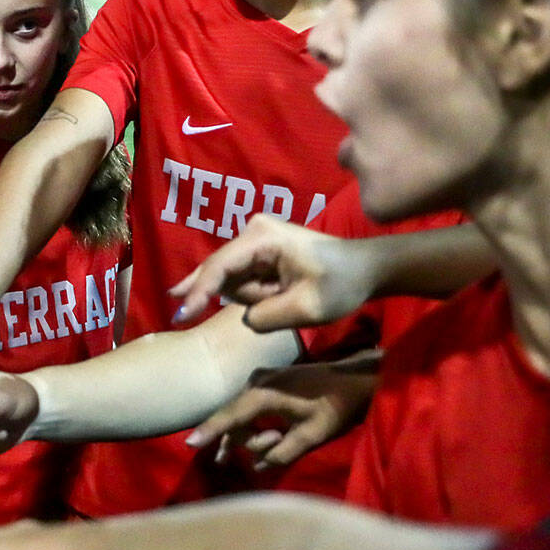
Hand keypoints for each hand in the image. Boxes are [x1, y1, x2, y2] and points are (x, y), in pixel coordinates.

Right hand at [169, 215, 374, 330]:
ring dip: (252, 296)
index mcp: (262, 238)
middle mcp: (252, 232)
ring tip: (288, 297)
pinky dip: (254, 293)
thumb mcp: (306, 309)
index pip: (219, 268)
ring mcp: (255, 239)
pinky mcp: (260, 250)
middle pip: (221, 272)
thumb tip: (245, 318)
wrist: (367, 268)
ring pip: (233, 279)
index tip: (182, 316)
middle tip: (181, 312)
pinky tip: (277, 294)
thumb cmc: (342, 284)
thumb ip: (266, 317)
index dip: (198, 293)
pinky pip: (243, 278)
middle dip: (229, 295)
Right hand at [186, 360, 377, 469]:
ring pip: (243, 414)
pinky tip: (264, 438)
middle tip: (277, 448)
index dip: (210, 431)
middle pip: (236, 419)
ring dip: (254, 434)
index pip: (231, 416)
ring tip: (274, 447)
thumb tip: (258, 467)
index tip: (190, 444)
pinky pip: (251, 406)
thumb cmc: (337, 406)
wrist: (356, 379)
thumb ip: (282, 453)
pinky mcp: (269, 381)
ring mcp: (262, 379)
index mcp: (265, 393)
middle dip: (248, 440)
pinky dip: (254, 423)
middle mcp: (257, 382)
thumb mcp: (312, 435)